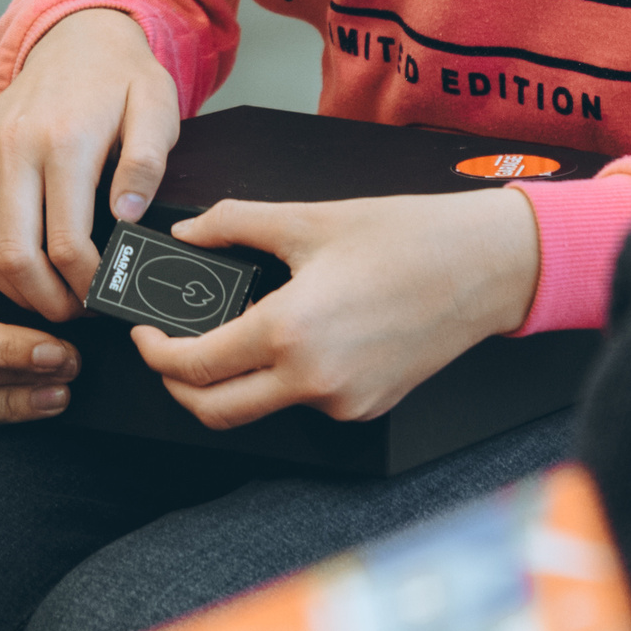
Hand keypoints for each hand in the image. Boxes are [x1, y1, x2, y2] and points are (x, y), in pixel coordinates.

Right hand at [0, 7, 179, 320]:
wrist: (76, 39)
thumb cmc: (121, 82)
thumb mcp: (156, 110)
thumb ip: (147, 164)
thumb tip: (125, 218)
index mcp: (64, 140)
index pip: (66, 243)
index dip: (85, 284)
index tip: (101, 296)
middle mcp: (11, 144)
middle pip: (15, 253)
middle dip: (46, 299)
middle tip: (71, 311)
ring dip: (10, 284)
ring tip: (43, 294)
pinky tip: (1, 259)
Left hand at [130, 188, 538, 426]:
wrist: (484, 267)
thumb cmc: (407, 239)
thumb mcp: (306, 220)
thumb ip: (234, 224)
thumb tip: (189, 232)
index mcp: (289, 333)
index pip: (195, 365)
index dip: (156, 353)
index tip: (146, 334)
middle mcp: (314, 380)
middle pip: (215, 410)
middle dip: (178, 386)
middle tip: (167, 351)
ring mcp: (343, 401)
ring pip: (260, 410)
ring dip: (230, 385)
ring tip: (227, 338)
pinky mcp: (367, 407)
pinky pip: (305, 403)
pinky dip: (280, 381)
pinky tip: (286, 341)